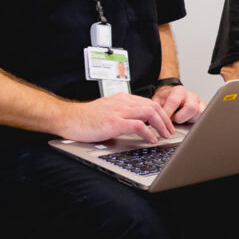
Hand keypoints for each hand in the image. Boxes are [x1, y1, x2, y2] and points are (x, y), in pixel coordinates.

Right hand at [55, 93, 175, 142]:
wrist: (68, 118)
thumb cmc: (85, 118)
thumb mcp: (108, 110)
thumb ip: (122, 113)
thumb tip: (137, 123)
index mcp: (122, 99)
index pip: (148, 102)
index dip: (161, 113)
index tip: (166, 123)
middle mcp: (122, 102)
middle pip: (153, 106)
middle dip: (165, 119)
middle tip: (170, 131)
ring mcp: (118, 112)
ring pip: (149, 113)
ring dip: (161, 125)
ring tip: (164, 135)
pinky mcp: (114, 122)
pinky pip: (138, 126)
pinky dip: (148, 133)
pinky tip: (151, 139)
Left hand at [155, 83, 205, 123]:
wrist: (173, 96)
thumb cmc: (166, 99)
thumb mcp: (158, 101)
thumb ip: (157, 109)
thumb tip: (156, 120)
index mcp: (179, 91)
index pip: (174, 102)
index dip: (168, 113)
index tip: (163, 122)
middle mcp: (191, 96)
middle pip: (191, 108)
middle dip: (181, 118)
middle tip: (174, 120)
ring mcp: (199, 103)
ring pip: (199, 114)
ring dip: (188, 120)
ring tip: (181, 120)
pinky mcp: (204, 110)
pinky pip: (203, 118)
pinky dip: (195, 123)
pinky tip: (187, 121)